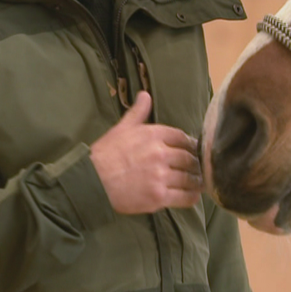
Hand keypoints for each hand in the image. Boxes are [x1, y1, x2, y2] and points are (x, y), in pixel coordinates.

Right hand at [90, 91, 202, 213]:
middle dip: (194, 163)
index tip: (192, 150)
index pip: (182, 137)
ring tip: (198, 182)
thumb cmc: (105, 154)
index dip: (189, 144)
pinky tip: (193, 196)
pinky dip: (191, 197)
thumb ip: (137, 112)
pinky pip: (184, 197)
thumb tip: (145, 94)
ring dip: (196, 180)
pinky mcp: (159, 196)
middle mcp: (161, 153)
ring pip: (189, 178)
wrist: (92, 181)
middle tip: (197, 168)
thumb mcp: (121, 128)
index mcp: (154, 134)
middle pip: (189, 158)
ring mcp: (161, 176)